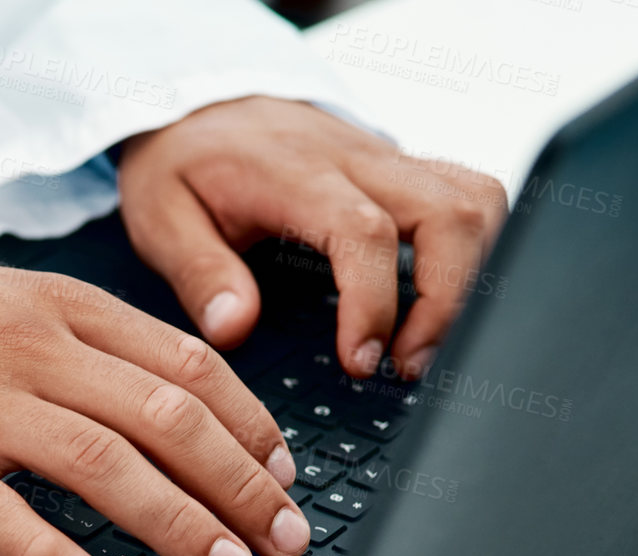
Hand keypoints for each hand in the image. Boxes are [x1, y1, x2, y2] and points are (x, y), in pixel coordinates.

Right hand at [0, 262, 310, 555]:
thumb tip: (192, 403)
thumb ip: (101, 343)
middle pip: (166, 418)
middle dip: (242, 485)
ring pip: (104, 463)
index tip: (285, 476)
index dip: (252, 426)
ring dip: (178, 522)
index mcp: (67, 310)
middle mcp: (35, 353)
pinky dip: (49, 551)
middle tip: (284, 538)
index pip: (189, 366)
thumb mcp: (22, 304)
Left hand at [116, 96, 507, 379]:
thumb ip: (198, 273)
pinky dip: (473, 251)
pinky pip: (468, 198)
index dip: (373, 303)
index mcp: (295, 175)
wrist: (201, 108)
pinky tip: (438, 301)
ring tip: (424, 343)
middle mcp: (356, 161)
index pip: (363, 232)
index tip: (360, 360)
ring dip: (472, 276)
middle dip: (448, 299)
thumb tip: (234, 328)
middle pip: (450, 212)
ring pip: (477, 200)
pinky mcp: (403, 171)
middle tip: (407, 365)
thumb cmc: (183, 163)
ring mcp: (388, 163)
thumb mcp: (160, 218)